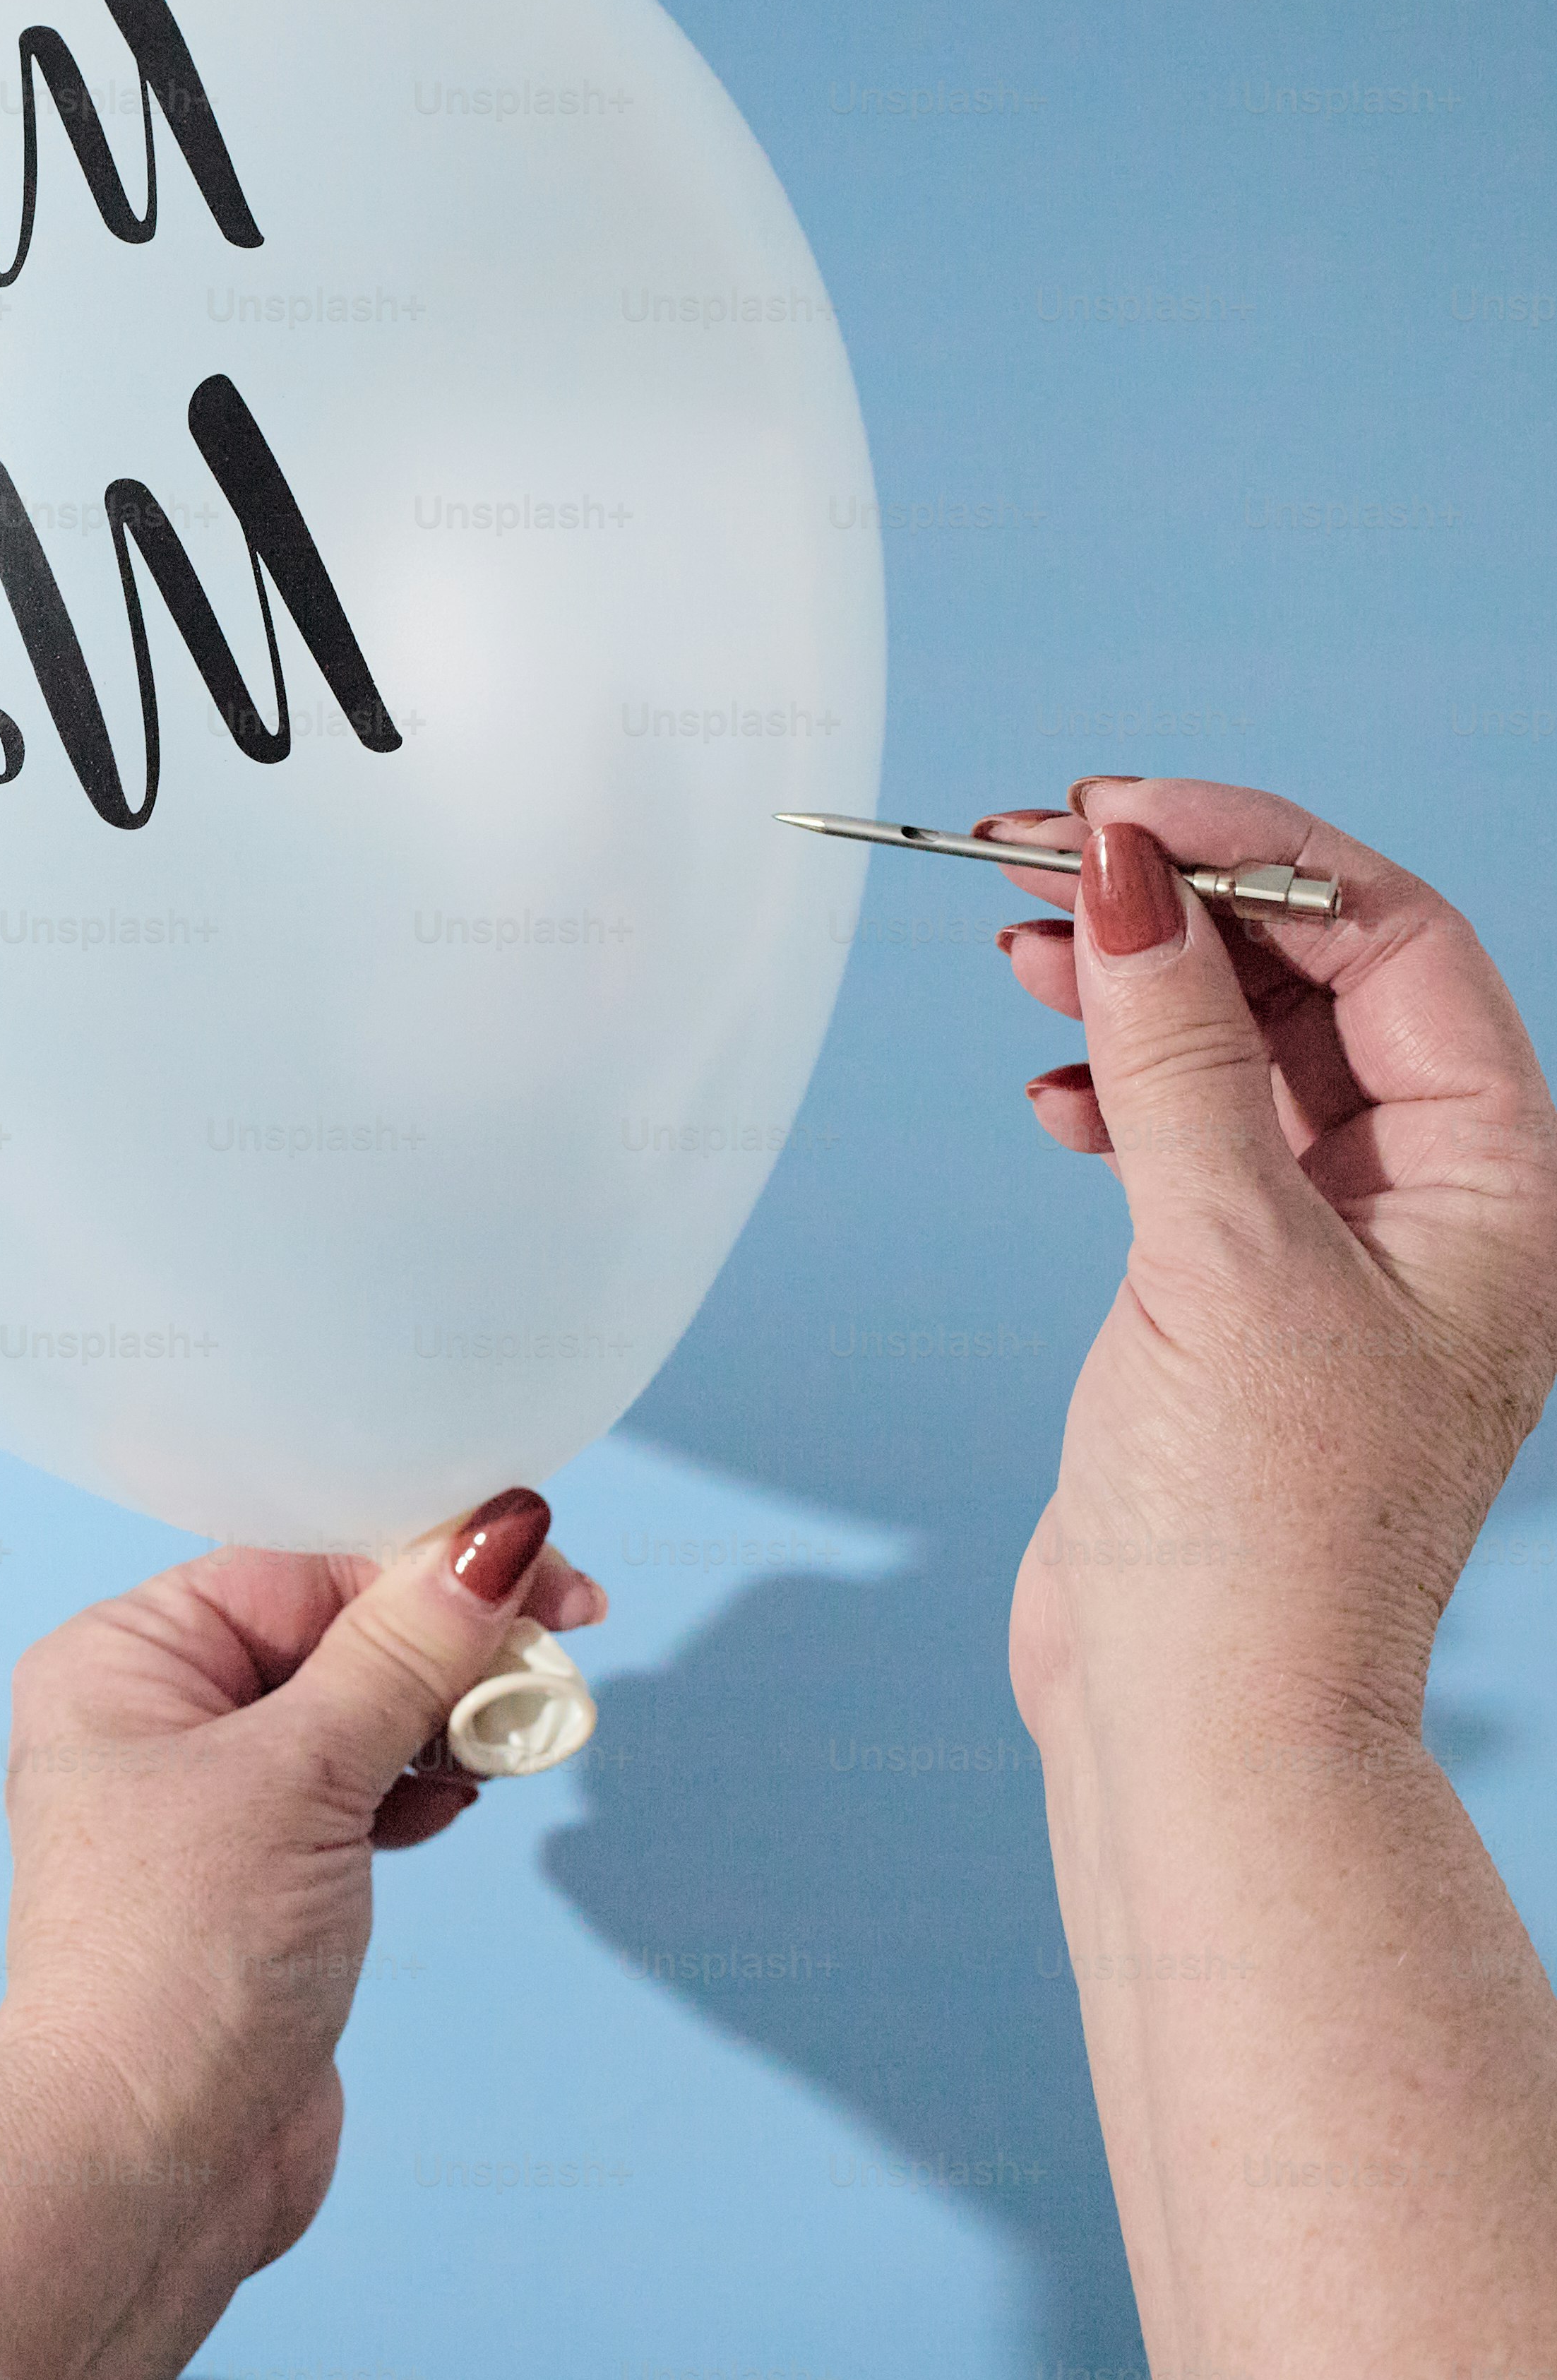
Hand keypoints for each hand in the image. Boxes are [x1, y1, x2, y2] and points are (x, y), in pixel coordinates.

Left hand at [0, 1504, 605, 2284]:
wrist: (151, 2156)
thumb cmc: (181, 1958)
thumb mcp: (303, 1777)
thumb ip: (401, 1657)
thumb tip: (491, 1539)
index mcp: (122, 1660)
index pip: (297, 1569)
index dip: (424, 1568)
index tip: (545, 1573)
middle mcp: (151, 1719)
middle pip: (331, 1636)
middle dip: (444, 1647)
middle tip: (550, 1660)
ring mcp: (208, 1806)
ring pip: (353, 1718)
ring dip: (440, 1720)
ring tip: (504, 1744)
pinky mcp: (263, 1881)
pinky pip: (356, 1795)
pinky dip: (417, 1788)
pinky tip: (455, 1799)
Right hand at [976, 777, 1556, 1727]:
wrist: (1208, 1719)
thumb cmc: (1257, 1525)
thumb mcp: (1219, 1253)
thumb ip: (1175, 1053)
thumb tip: (1127, 875)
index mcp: (1507, 1184)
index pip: (1394, 941)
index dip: (1253, 852)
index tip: (1112, 811)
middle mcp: (1448, 1204)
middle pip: (1320, 980)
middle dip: (1177, 905)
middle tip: (1031, 849)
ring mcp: (1347, 1251)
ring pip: (1250, 1051)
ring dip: (1136, 987)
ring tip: (1022, 947)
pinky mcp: (1250, 1298)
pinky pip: (1199, 1138)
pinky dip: (1118, 1093)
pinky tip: (1051, 1095)